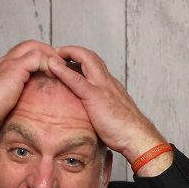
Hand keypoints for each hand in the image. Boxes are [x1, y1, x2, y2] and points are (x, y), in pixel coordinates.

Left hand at [48, 45, 169, 174]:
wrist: (137, 137)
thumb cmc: (125, 132)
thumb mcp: (110, 117)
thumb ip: (100, 112)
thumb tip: (90, 119)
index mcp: (111, 87)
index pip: (96, 66)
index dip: (81, 61)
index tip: (68, 63)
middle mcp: (107, 82)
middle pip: (91, 56)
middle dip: (73, 51)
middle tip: (58, 52)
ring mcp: (102, 87)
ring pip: (86, 59)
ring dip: (68, 52)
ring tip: (52, 53)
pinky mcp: (95, 96)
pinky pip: (76, 79)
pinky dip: (62, 70)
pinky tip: (51, 65)